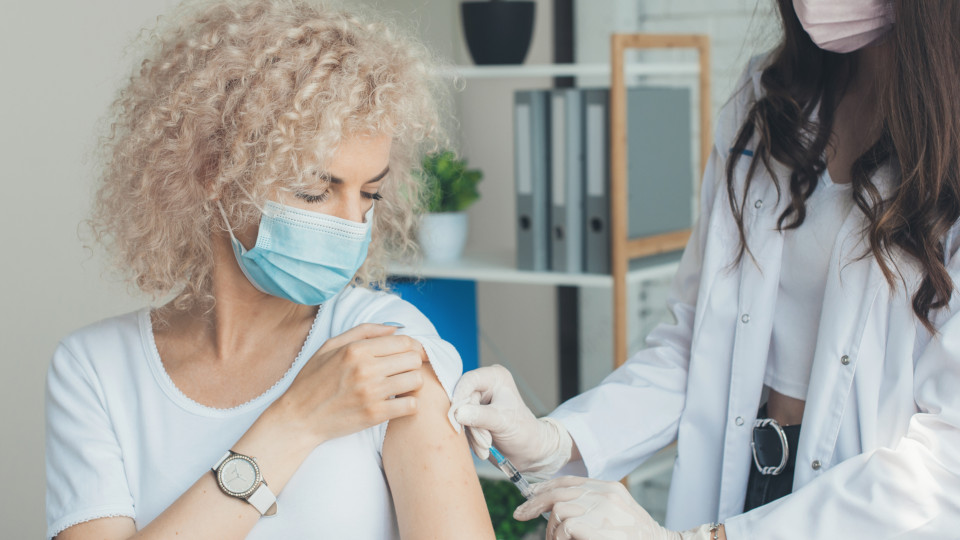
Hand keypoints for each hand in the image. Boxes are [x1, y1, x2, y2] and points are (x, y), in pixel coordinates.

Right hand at [269, 323, 425, 445]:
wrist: (298, 417)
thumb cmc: (313, 380)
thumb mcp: (330, 346)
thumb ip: (364, 331)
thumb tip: (395, 328)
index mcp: (356, 349)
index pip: (404, 342)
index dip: (413, 347)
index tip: (410, 354)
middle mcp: (366, 368)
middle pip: (413, 359)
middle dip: (413, 363)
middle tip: (404, 371)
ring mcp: (371, 392)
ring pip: (416, 381)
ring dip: (412, 383)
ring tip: (401, 387)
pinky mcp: (374, 414)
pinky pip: (411, 405)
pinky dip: (409, 404)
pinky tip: (398, 403)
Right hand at [449, 364, 571, 475]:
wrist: (527, 450)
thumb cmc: (523, 430)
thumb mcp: (503, 422)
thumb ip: (480, 416)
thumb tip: (458, 413)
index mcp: (495, 377)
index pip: (469, 380)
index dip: (461, 396)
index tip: (457, 415)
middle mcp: (484, 386)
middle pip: (463, 400)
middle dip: (472, 424)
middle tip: (486, 441)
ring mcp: (477, 401)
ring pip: (460, 415)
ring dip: (472, 435)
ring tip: (487, 446)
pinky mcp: (471, 416)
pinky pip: (461, 425)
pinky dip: (471, 439)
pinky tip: (483, 447)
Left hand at [514, 477, 719, 539]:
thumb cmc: (636, 538)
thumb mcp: (617, 515)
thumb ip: (593, 506)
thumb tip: (556, 509)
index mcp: (610, 488)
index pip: (570, 481)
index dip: (546, 487)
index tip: (530, 495)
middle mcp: (606, 493)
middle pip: (559, 491)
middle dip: (535, 502)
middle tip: (521, 513)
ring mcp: (603, 508)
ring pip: (559, 510)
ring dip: (552, 529)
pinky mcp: (597, 525)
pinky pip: (565, 527)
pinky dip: (560, 537)